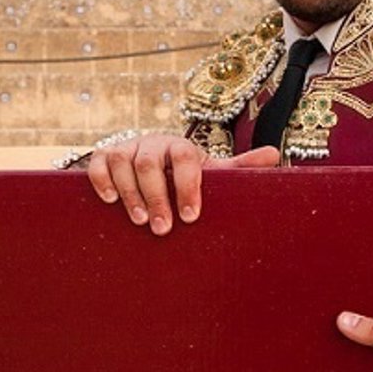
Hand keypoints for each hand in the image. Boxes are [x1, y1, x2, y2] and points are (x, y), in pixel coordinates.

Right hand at [86, 134, 278, 234]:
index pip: (185, 159)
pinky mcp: (104, 156)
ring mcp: (126, 147)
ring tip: (140, 221)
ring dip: (131, 192)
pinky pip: (97, 163)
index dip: (188, 186)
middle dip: (158, 197)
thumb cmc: (184, 174)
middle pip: (150, 164)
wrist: (148, 164)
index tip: (191, 216)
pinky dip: (101, 180)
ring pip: (123, 163)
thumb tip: (275, 154)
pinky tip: (110, 200)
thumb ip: (239, 166)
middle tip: (164, 228)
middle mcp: (153, 143)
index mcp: (181, 147)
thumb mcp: (211, 170)